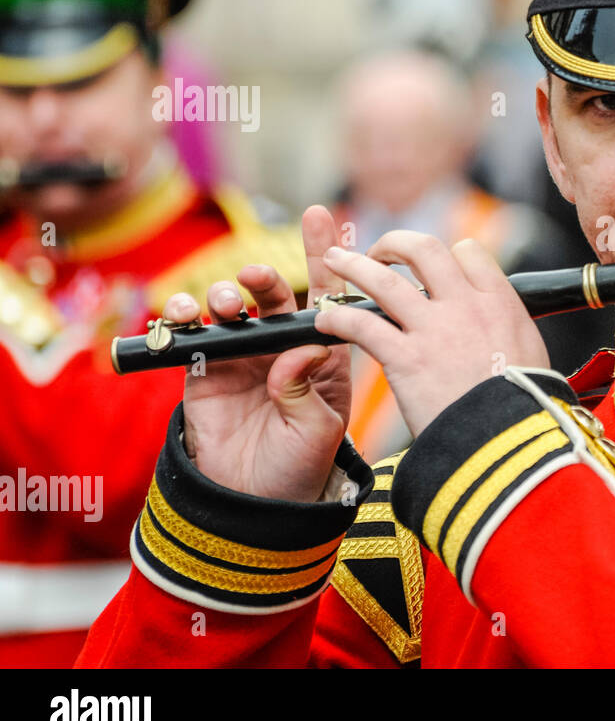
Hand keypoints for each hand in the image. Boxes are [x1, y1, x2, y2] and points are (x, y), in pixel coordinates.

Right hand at [165, 205, 351, 501]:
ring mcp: (242, 357)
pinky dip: (182, 319)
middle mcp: (282, 348)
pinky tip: (183, 316)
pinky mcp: (203, 372)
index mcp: (321, 355)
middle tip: (254, 277)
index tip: (319, 214)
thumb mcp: (317, 430)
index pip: (327, 296)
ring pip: (230, 309)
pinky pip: (190, 336)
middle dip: (263, 277)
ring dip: (223, 295)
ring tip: (223, 304)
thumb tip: (301, 351)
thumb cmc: (300, 467)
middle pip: (273, 296)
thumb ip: (307, 389)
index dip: (324, 255)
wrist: (255, 505)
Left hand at [315, 232, 548, 436]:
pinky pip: (362, 325)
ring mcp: (434, 329)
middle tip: (380, 252)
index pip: (468, 252)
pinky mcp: (407, 358)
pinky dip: (338, 318)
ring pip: (384, 279)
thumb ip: (509, 330)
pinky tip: (326, 321)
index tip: (432, 270)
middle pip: (424, 248)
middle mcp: (466, 305)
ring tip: (335, 260)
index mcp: (500, 302)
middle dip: (395, 242)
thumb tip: (502, 330)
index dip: (447, 255)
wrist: (512, 441)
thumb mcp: (531, 354)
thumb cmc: (526, 408)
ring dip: (354, 265)